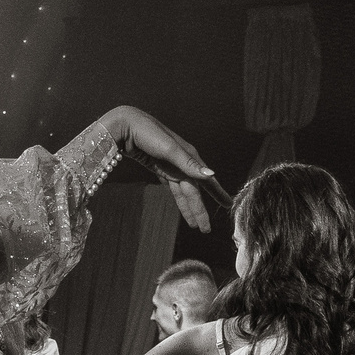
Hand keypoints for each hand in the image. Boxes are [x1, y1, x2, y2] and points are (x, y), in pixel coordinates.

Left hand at [105, 107, 215, 230]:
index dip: (217, 193)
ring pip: (184, 192)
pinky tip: (184, 208)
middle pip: (194, 191)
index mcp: (189, 157)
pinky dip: (179, 199)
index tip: (229, 204)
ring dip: (190, 208)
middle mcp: (183, 163)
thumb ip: (189, 164)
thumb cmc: (148, 133)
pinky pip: (173, 188)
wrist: (125, 125)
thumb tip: (211, 175)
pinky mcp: (159, 168)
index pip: (207, 180)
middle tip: (206, 230)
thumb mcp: (169, 148)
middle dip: (201, 210)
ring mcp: (171, 166)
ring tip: (195, 226)